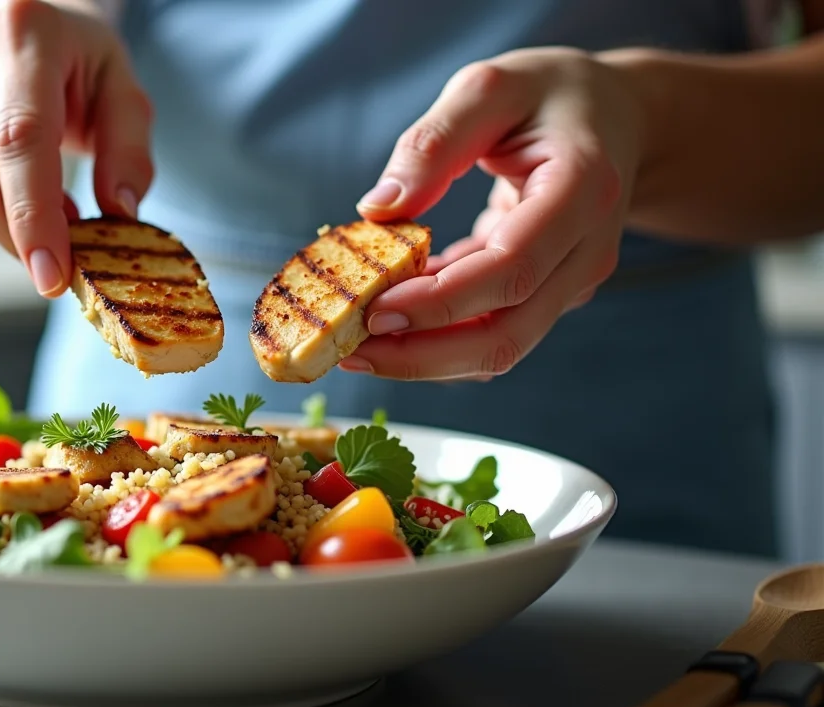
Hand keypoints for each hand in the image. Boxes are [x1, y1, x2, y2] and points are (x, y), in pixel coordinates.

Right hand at [0, 0, 153, 296]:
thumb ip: (128, 150)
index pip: (21, 137)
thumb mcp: (120, 91)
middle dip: (19, 237)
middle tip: (55, 254)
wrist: (6, 32)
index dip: (35, 215)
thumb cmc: (71, 68)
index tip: (52, 275)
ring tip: (31, 200)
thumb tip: (119, 212)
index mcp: (23, 30)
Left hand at [344, 47, 640, 380]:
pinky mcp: (548, 296)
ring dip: (425, 357)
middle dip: (423, 354)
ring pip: (499, 347)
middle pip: (506, 334)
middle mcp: (587, 251)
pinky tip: (388, 319)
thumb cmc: (551, 96)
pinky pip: (491, 329)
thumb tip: (378, 208)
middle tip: (351, 349)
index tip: (374, 309)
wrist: (617, 117)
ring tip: (356, 346)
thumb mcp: (488, 87)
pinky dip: (438, 336)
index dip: (440, 302)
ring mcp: (572, 282)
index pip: (511, 270)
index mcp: (582, 191)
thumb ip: (434, 143)